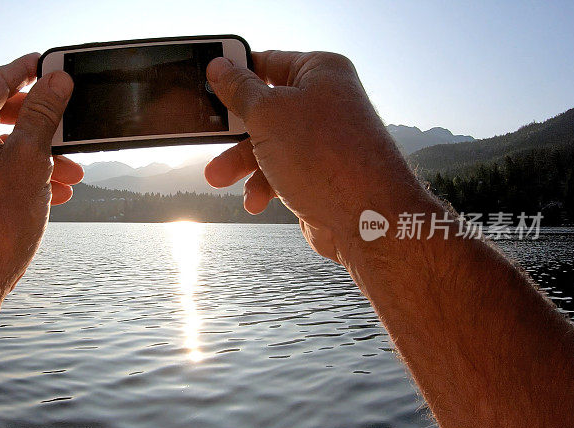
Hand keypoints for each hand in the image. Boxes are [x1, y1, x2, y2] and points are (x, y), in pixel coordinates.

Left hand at [0, 53, 82, 292]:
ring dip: (41, 155)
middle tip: (71, 122)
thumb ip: (44, 114)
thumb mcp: (29, 159)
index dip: (30, 72)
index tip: (55, 66)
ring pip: (5, 144)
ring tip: (72, 171)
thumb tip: (57, 81)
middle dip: (43, 125)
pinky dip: (27, 175)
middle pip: (2, 113)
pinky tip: (56, 190)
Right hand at [204, 51, 426, 261]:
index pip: (268, 61)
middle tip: (206, 137)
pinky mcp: (319, 173)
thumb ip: (239, 90)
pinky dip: (264, 184)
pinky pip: (280, 171)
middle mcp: (325, 102)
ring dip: (242, 163)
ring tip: (218, 178)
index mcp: (320, 72)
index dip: (237, 72)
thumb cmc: (325, 157)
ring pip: (268, 144)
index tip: (208, 83)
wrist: (367, 219)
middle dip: (235, 130)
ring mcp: (323, 140)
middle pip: (264, 108)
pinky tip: (256, 201)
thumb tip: (220, 66)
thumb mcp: (268, 114)